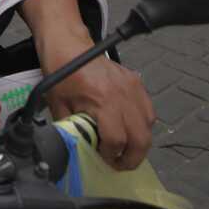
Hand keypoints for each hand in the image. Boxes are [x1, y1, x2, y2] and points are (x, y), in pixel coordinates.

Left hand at [41, 30, 154, 170]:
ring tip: (124, 148)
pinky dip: (142, 124)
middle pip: (141, 138)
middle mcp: (122, 95)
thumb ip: (71, 130)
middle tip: (119, 163)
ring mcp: (132, 88)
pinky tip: (129, 128)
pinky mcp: (136, 82)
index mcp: (102, 100)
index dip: (111, 155)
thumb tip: (77, 150)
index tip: (104, 159)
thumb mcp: (59, 105)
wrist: (68, 44)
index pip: (116, 139)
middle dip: (132, 157)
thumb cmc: (60, 71)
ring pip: (149, 126)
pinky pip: (148, 110)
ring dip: (139, 142)